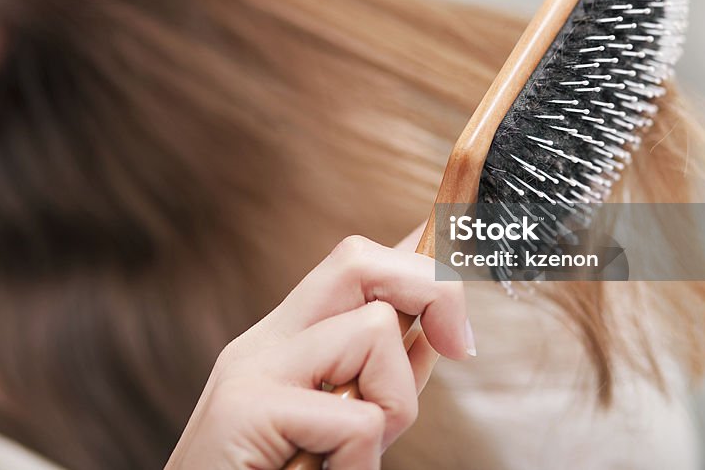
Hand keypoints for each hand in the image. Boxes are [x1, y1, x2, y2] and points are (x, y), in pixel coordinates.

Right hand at [164, 231, 475, 469]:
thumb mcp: (337, 429)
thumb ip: (377, 381)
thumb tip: (435, 333)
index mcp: (284, 342)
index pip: (355, 264)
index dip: (416, 255)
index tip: (458, 257)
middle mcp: (264, 342)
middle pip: (357, 259)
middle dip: (431, 289)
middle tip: (457, 347)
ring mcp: (252, 368)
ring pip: (374, 331)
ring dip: (392, 407)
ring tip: (348, 458)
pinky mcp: (247, 408)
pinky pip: (356, 421)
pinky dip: (358, 464)